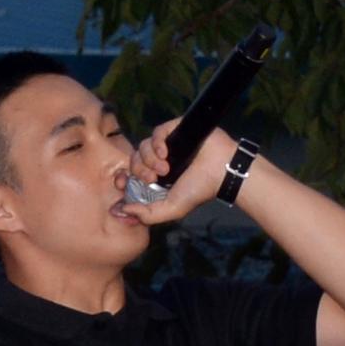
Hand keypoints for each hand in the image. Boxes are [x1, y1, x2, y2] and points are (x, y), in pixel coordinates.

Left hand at [125, 118, 250, 227]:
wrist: (223, 172)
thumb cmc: (199, 190)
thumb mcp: (171, 209)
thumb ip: (146, 215)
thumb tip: (122, 210)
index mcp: (154, 178)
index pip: (128, 174)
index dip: (121, 178)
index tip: (123, 183)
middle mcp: (158, 160)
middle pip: (133, 160)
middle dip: (139, 170)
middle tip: (152, 179)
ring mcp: (166, 144)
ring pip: (142, 146)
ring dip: (149, 159)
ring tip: (165, 169)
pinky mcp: (175, 130)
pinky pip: (156, 132)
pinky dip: (157, 143)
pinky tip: (165, 153)